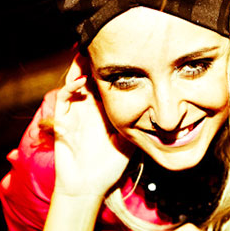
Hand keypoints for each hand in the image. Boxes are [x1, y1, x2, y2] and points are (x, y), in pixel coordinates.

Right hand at [53, 55, 134, 199]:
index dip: (113, 67)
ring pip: (75, 80)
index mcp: (106, 107)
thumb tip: (167, 113)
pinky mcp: (62, 118)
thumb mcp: (131, 140)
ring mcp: (75, 110)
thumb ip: (142, 124)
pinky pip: (63, 97)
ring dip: (81, 67)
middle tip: (103, 44)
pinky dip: (71, 87)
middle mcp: (90, 105)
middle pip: (90, 74)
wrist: (88, 186)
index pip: (108, 80)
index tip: (126, 53)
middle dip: (95, 59)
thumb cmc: (110, 165)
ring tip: (90, 57)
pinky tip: (81, 82)